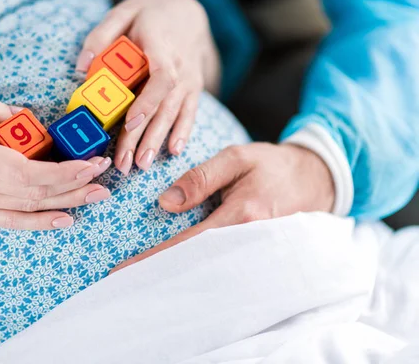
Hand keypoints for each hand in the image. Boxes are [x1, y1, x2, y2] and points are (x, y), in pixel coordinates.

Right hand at [0, 98, 111, 229]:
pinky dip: (39, 224)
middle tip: (105, 177)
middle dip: (76, 183)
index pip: (33, 169)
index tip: (91, 161)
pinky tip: (63, 221)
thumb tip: (19, 114)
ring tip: (97, 197)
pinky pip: (10, 222)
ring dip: (67, 202)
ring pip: (30, 207)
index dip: (66, 169)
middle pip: (39, 190)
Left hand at [77, 0, 220, 173]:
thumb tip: (81, 68)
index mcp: (161, 46)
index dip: (147, 102)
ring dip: (159, 141)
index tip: (130, 122)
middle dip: (145, 136)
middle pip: (163, 105)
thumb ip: (101, 36)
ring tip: (143, 164)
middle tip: (126, 163)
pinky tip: (173, 152)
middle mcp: (180, 66)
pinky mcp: (193, 90)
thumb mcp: (123, 11)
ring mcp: (189, 80)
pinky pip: (190, 114)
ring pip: (175, 114)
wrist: (187, 13)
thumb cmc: (149, 14)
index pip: (160, 77)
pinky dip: (183, 133)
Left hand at [112, 143, 334, 270]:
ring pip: (207, 268)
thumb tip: (166, 203)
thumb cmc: (274, 165)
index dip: (154, 257)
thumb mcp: (237, 158)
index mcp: (241, 215)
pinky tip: (177, 271)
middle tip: (124, 281)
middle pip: (195, 264)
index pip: (188, 242)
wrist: (317, 178)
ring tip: (144, 280)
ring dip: (176, 274)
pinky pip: (221, 263)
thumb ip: (201, 178)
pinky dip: (197, 268)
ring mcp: (253, 250)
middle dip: (159, 274)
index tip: (125, 269)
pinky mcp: (254, 251)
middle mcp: (247, 239)